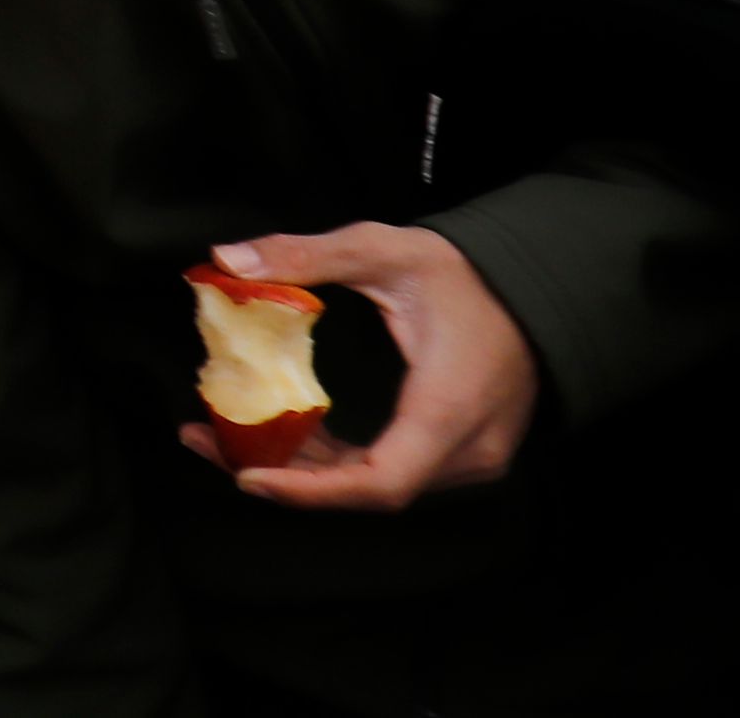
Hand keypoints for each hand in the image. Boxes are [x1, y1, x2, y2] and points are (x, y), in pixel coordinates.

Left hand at [182, 223, 535, 509]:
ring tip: (222, 436)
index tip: (247, 476)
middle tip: (202, 440)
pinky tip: (284, 431)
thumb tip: (229, 258)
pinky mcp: (459, 453)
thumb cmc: (467, 273)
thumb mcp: (385, 249)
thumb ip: (306, 254)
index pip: (380, 483)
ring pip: (374, 484)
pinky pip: (389, 469)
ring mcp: (468, 459)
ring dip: (301, 468)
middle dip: (283, 475)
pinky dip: (333, 458)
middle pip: (366, 490)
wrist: (537, 290)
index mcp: (450, 409)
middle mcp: (466, 451)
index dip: (311, 491)